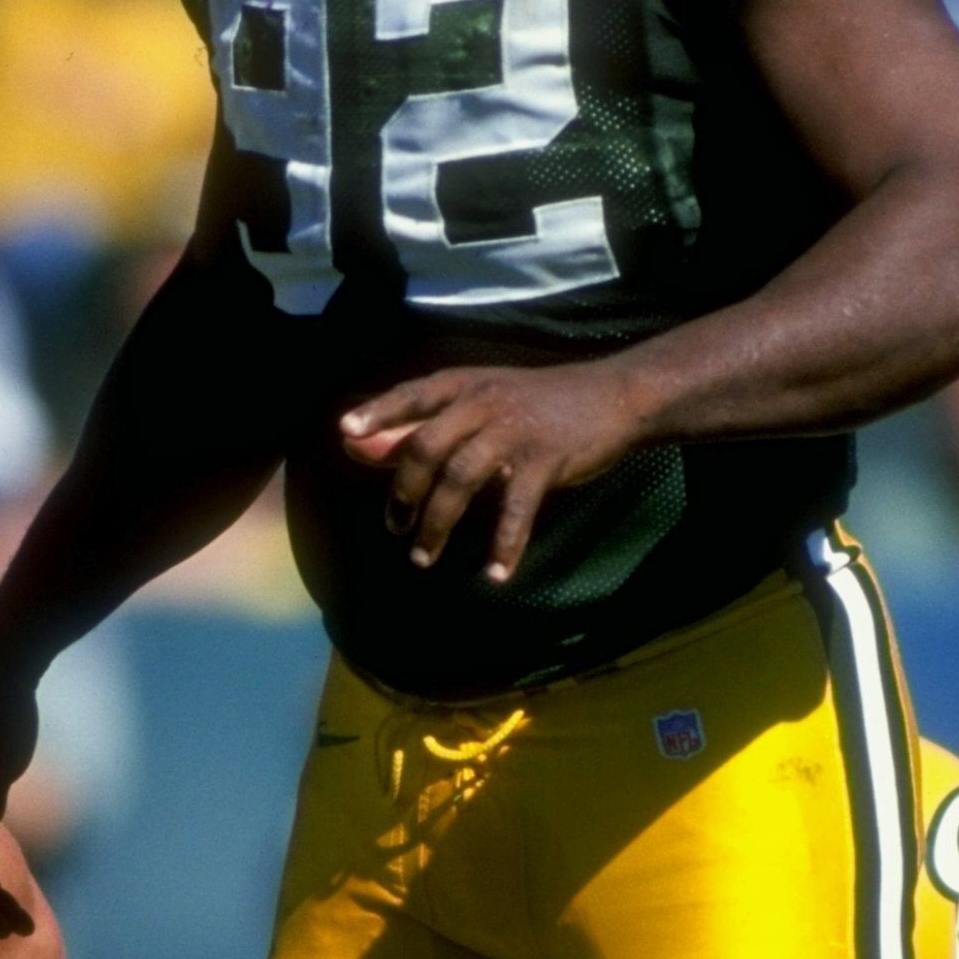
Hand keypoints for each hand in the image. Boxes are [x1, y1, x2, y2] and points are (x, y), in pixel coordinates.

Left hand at [340, 356, 646, 582]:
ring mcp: (516, 431)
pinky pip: (516, 509)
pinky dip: (504, 545)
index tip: (344, 435)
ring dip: (438, 524)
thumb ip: (420, 424)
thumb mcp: (479, 401)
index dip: (377, 414)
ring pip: (461, 480)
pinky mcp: (547, 460)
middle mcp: (484, 403)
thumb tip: (356, 445)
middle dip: (404, 492)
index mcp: (465, 385)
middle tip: (395, 527)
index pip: (411, 396)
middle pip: (427, 446)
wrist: (614, 395)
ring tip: (423, 556)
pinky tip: (494, 574)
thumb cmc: (538, 402)